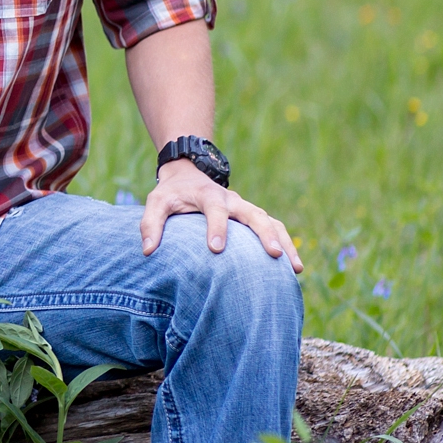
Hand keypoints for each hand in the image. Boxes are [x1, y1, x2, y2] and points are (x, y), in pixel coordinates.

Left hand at [140, 161, 303, 272]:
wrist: (188, 174)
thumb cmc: (171, 193)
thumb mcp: (156, 202)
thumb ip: (150, 224)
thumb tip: (148, 251)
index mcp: (208, 195)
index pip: (215, 209)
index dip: (216, 228)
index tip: (215, 249)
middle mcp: (232, 200)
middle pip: (254, 214)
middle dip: (265, 234)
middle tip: (273, 255)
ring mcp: (245, 208)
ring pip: (271, 222)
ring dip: (285, 242)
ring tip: (295, 268)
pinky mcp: (252, 216)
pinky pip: (274, 228)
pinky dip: (286, 244)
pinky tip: (294, 268)